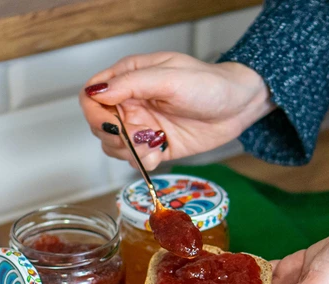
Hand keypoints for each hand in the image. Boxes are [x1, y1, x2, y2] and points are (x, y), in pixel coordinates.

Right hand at [79, 52, 273, 169]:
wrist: (237, 109)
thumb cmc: (208, 85)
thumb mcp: (170, 78)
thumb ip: (132, 84)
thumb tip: (97, 92)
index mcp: (129, 78)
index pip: (91, 96)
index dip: (94, 112)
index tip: (114, 123)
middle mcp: (131, 103)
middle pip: (99, 126)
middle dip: (116, 136)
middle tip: (141, 134)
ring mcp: (142, 127)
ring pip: (114, 147)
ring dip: (130, 151)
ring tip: (155, 143)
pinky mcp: (155, 147)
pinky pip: (135, 160)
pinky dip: (144, 161)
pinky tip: (161, 151)